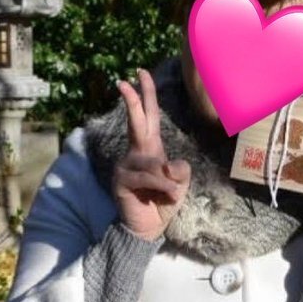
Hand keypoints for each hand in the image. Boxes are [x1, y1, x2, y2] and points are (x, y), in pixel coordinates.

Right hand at [112, 69, 191, 240]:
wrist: (147, 228)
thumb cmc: (163, 202)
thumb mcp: (180, 184)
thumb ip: (181, 171)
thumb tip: (171, 165)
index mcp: (151, 149)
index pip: (149, 117)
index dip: (147, 95)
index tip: (141, 73)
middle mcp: (136, 152)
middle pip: (137, 121)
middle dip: (134, 100)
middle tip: (126, 79)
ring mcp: (126, 165)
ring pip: (154, 162)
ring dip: (169, 181)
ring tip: (173, 194)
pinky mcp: (121, 180)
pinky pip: (149, 177)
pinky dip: (163, 187)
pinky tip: (168, 196)